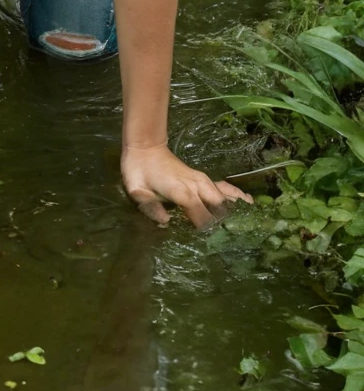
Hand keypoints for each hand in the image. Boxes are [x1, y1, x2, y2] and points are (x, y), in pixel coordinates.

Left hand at [121, 143, 253, 228]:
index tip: (216, 242)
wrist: (145, 148)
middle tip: (237, 239)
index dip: (208, 227)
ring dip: (235, 209)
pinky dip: (235, 194)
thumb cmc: (138, 172)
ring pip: (224, 196)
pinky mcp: (203, 178)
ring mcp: (201, 180)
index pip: (200, 212)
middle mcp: (196, 185)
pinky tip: (248, 201)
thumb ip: (150, 207)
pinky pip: (223, 187)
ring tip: (252, 223)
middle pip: (217, 205)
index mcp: (181, 191)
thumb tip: (166, 222)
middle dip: (226, 222)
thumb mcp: (137, 191)